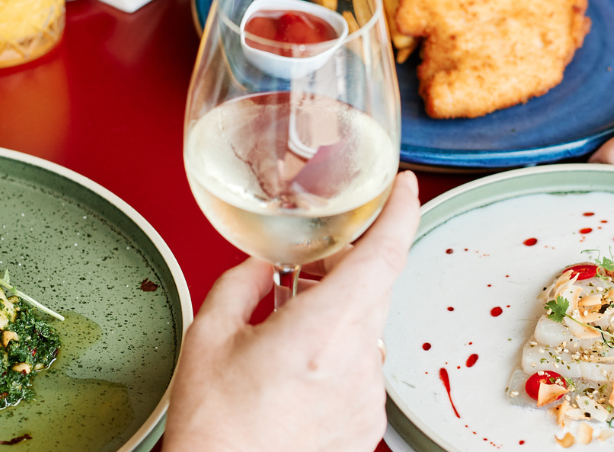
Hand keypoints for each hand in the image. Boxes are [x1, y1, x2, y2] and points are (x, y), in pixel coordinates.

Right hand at [162, 171, 419, 451]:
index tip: (404, 186)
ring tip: (288, 333)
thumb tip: (265, 259)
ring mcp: (368, 396)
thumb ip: (243, 282)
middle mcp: (355, 363)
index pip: (382, 257)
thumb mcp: (209, 337)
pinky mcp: (369, 421)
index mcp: (319, 333)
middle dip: (349, 265)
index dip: (400, 213)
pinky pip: (363, 367)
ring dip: (339, 315)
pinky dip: (338, 355)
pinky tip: (298, 373)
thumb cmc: (215, 428)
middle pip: (375, 287)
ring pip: (367, 328)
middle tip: (312, 262)